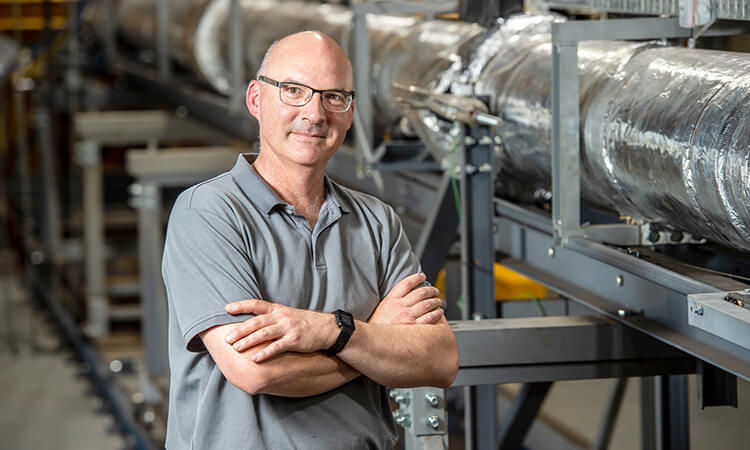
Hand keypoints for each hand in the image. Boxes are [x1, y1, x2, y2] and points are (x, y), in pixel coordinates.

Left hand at [223, 300, 337, 361]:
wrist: (327, 328)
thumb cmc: (305, 323)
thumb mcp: (287, 314)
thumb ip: (271, 317)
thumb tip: (252, 323)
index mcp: (277, 309)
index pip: (256, 304)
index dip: (241, 306)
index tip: (227, 308)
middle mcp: (281, 316)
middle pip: (257, 322)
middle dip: (240, 330)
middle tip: (227, 338)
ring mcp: (288, 328)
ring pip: (264, 333)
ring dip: (248, 341)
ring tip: (236, 348)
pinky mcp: (294, 340)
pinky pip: (277, 347)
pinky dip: (265, 352)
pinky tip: (255, 358)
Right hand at [369, 273, 443, 324]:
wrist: (373, 341)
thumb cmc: (377, 326)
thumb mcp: (381, 308)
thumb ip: (392, 299)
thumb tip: (404, 294)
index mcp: (391, 300)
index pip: (406, 283)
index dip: (416, 278)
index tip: (422, 276)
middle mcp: (400, 306)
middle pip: (420, 293)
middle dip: (431, 290)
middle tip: (435, 291)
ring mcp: (407, 316)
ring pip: (427, 304)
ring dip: (436, 301)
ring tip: (438, 301)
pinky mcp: (414, 327)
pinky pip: (430, 317)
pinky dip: (437, 313)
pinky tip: (439, 312)